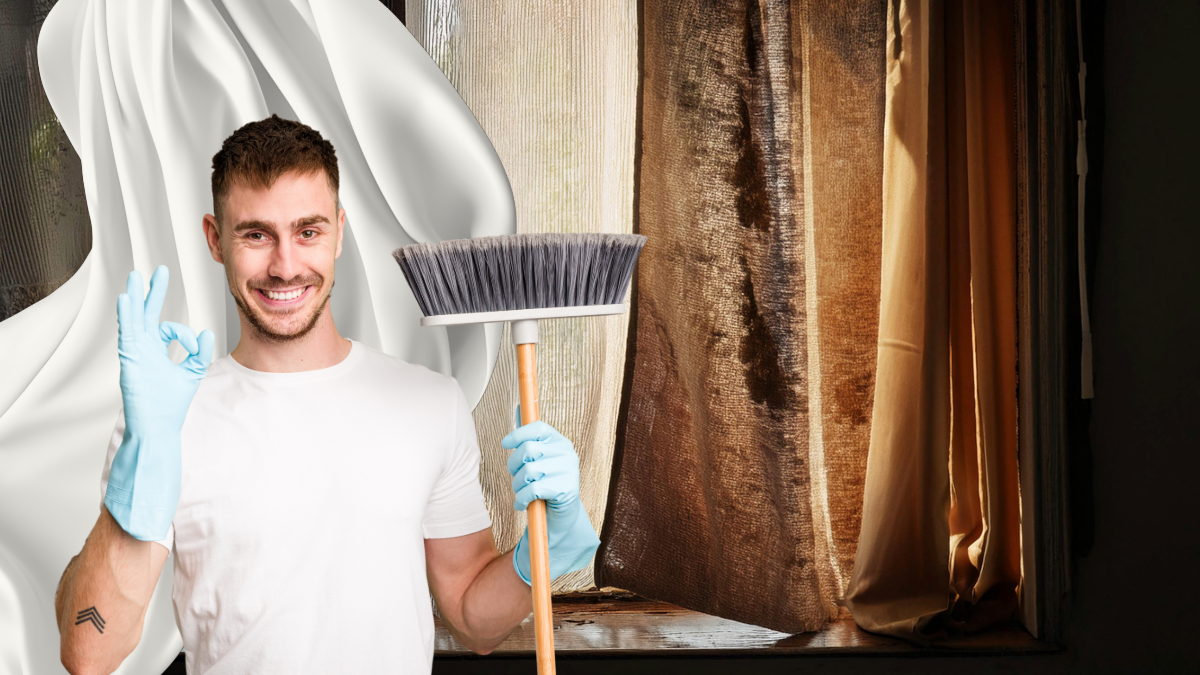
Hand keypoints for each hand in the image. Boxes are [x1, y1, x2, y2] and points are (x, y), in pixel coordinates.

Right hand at [105, 266, 213, 540]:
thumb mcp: (191, 374)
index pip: (171, 330)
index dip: (187, 335)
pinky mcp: (130, 359)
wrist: (157, 428)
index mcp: (157, 352)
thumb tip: (207, 333)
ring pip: (134, 318)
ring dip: (136, 297)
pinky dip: (127, 315)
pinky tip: (127, 298)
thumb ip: (199, 353)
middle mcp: (144, 350)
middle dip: (153, 293)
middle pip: (147, 314)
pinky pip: (128, 332)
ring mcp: (135, 353)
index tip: (196, 346)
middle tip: (157, 273)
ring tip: (136, 276)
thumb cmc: (169, 406)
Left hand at [503, 415, 599, 584]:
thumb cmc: (545, 485)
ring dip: (517, 486)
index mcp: (560, 442)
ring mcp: (568, 472)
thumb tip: (519, 408)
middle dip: (514, 466)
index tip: (506, 443)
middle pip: (528, 450)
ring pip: (528, 472)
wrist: (560, 518)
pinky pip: (532, 490)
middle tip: (516, 477)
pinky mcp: (565, 491)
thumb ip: (530, 435)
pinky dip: (521, 500)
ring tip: (521, 493)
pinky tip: (522, 504)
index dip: (518, 434)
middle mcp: (567, 454)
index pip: (538, 428)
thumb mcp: (538, 459)